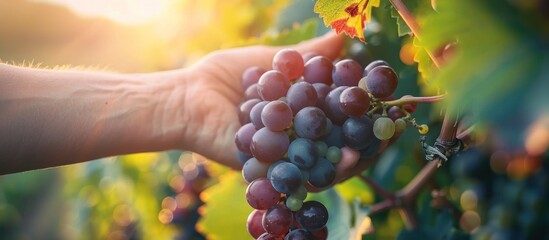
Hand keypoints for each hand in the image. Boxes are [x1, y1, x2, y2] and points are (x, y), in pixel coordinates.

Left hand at [176, 33, 395, 187]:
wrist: (187, 96)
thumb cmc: (225, 77)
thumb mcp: (272, 62)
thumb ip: (307, 56)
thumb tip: (342, 35)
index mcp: (298, 113)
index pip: (340, 115)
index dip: (366, 110)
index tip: (391, 101)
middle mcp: (295, 138)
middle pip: (339, 142)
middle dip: (368, 137)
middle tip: (393, 127)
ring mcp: (284, 158)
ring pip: (326, 163)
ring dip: (356, 155)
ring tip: (378, 144)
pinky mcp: (271, 173)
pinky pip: (302, 175)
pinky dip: (326, 168)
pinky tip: (348, 157)